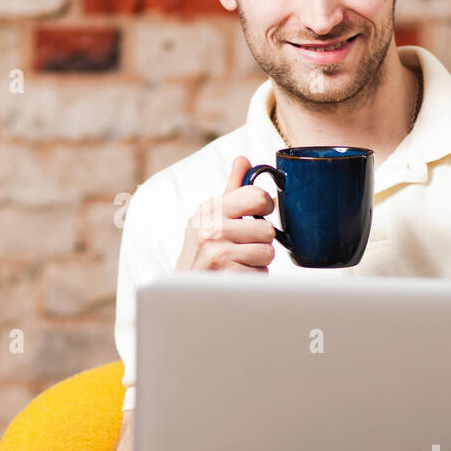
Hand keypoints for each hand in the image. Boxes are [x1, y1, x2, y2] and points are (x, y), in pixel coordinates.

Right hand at [174, 155, 277, 272]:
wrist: (182, 291)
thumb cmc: (202, 251)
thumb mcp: (210, 217)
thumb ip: (231, 189)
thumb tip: (243, 159)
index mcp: (210, 210)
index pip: (257, 196)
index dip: (264, 207)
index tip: (257, 214)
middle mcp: (211, 229)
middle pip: (267, 229)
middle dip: (260, 242)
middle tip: (241, 247)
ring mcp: (218, 253)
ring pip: (268, 252)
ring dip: (258, 261)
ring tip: (238, 262)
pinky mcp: (226, 276)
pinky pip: (261, 273)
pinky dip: (253, 278)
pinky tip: (235, 276)